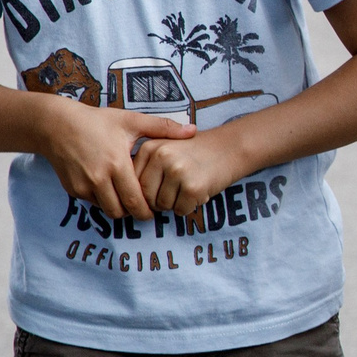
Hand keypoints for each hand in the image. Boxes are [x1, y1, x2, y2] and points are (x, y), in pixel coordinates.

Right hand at [38, 103, 195, 219]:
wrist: (56, 124)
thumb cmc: (97, 121)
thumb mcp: (131, 120)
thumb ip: (163, 128)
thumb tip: (193, 130)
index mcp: (117, 164)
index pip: (136, 200)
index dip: (148, 208)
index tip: (158, 206)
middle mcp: (98, 179)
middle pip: (122, 211)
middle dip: (136, 212)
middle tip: (146, 208)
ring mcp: (83, 186)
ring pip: (107, 210)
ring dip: (120, 207)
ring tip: (130, 198)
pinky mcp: (72, 189)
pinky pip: (93, 203)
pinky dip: (104, 200)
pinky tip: (112, 188)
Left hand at [135, 126, 255, 218]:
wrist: (231, 147)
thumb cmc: (196, 152)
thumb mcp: (166, 148)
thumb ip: (145, 166)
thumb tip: (126, 195)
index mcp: (151, 147)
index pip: (134, 182)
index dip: (144, 192)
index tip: (157, 191)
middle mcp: (162, 157)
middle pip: (145, 196)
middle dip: (157, 201)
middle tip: (173, 194)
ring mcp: (178, 171)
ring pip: (162, 205)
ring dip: (174, 205)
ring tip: (187, 190)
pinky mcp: (193, 187)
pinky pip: (180, 210)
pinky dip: (188, 207)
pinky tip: (198, 193)